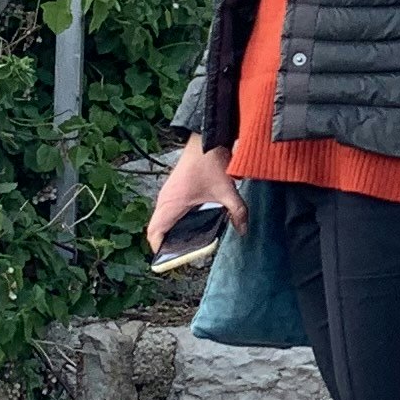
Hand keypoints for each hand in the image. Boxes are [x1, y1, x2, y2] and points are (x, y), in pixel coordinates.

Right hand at [148, 141, 244, 256]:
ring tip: (184, 245)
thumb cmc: (210, 163)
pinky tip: (188, 226)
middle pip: (155, 229)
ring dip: (167, 232)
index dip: (159, 249)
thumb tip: (243, 230)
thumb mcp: (227, 190)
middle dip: (164, 244)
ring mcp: (167, 194)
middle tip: (179, 256)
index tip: (170, 260)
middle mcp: (164, 200)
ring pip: (159, 220)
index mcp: (171, 204)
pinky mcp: (172, 189)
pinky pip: (165, 211)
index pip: (155, 232)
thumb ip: (237, 211)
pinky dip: (171, 221)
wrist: (206, 139)